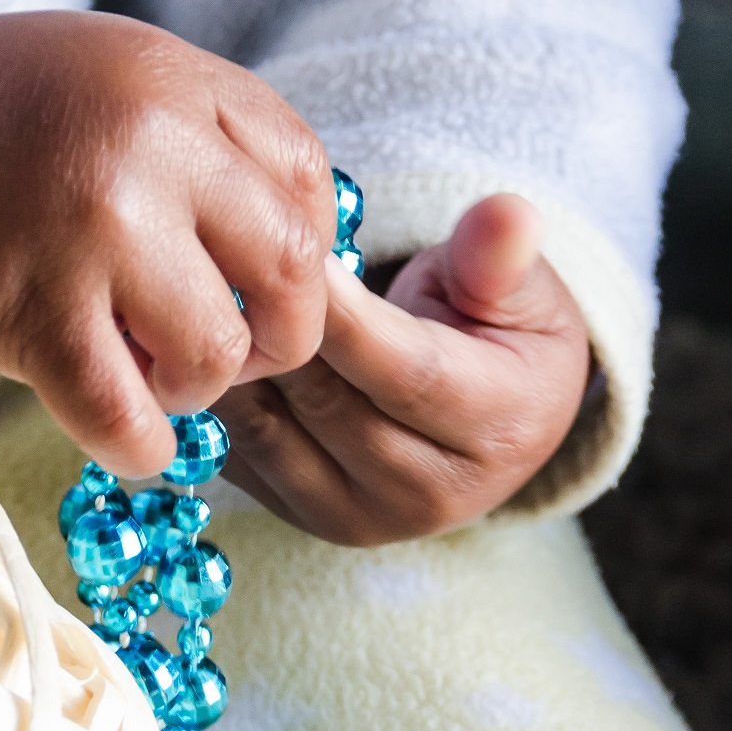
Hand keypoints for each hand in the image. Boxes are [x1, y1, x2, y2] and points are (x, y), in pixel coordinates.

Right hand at [0, 12, 336, 477]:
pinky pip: (124, 417)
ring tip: (146, 371)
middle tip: (232, 349)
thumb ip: (200, 134)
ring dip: (193, 387)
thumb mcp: (110, 72)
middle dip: (278, 334)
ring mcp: (94, 236)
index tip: (259, 282)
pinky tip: (118, 427)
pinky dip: (136, 444)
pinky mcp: (33, 315)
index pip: (305, 183)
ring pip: (214, 354)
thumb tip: (278, 242)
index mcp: (175, 85)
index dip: (299, 250)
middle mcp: (149, 152)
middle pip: (289, 273)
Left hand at [218, 194, 592, 543]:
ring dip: (235, 362)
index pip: (404, 371)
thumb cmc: (506, 334)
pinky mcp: (303, 517)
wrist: (492, 420)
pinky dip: (220, 397)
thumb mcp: (522, 287)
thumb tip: (510, 213)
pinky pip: (238, 453)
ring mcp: (359, 516)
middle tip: (230, 254)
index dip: (344, 312)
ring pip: (269, 431)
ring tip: (210, 291)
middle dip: (275, 328)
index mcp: (496, 428)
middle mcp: (427, 492)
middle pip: (326, 403)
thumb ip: (502, 254)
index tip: (296, 247)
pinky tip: (209, 342)